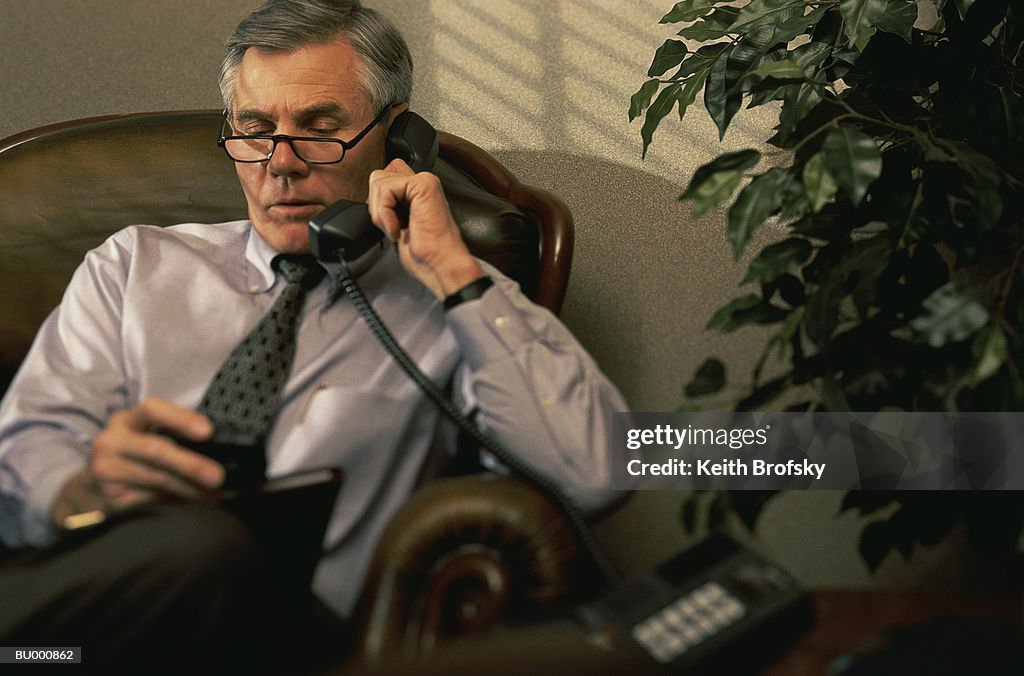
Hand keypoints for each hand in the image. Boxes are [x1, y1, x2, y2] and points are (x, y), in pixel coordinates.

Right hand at [52, 397, 223, 526]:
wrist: (89, 490)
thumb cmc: (130, 457)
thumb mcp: (143, 438)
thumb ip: (173, 437)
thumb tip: (219, 448)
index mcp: (125, 421)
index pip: (152, 410)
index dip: (180, 419)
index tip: (207, 431)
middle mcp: (111, 441)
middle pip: (156, 449)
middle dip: (191, 464)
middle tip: (217, 476)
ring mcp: (106, 470)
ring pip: (157, 478)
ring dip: (190, 488)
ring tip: (213, 493)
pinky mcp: (110, 496)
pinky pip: (152, 499)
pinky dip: (178, 501)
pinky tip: (193, 502)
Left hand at [367, 158, 483, 298]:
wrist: (440, 265)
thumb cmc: (425, 255)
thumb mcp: (396, 227)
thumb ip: (386, 207)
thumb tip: (369, 202)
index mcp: (416, 193)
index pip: (382, 184)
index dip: (378, 207)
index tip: (393, 228)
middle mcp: (422, 184)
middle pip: (377, 179)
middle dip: (376, 207)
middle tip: (394, 228)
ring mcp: (424, 181)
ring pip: (378, 183)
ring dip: (381, 213)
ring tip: (398, 229)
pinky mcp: (423, 184)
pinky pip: (385, 189)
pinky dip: (385, 213)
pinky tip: (399, 228)